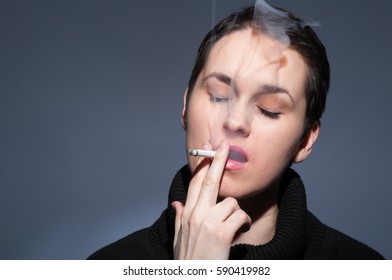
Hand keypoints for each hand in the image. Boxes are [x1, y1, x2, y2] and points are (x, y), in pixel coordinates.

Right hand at [172, 141, 250, 258]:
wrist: (192, 277)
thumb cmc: (189, 259)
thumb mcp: (179, 238)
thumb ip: (179, 218)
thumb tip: (177, 203)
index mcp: (187, 214)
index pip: (195, 184)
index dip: (202, 165)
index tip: (207, 150)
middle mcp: (196, 215)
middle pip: (209, 181)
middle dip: (218, 160)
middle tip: (225, 145)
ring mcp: (208, 222)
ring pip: (231, 202)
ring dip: (237, 214)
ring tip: (235, 227)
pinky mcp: (222, 232)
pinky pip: (240, 215)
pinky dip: (244, 223)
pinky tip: (240, 232)